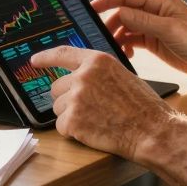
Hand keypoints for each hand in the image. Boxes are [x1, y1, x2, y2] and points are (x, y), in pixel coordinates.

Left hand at [31, 46, 174, 161]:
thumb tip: (78, 76)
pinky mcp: (73, 120)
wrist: (152, 130)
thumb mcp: (121, 75)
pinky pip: (61, 126)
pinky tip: (93, 131)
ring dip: (71, 116)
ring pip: (57, 108)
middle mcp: (83, 76)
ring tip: (96, 120)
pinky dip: (72, 132)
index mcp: (97, 60)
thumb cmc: (143, 105)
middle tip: (89, 109)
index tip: (34, 60)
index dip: (46, 57)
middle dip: (67, 99)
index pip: (63, 53)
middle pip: (56, 87)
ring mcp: (76, 98)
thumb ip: (97, 72)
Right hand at [91, 0, 186, 77]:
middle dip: (110, 23)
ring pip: (126, 26)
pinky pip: (133, 38)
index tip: (91, 8)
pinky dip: (126, 45)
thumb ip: (142, 20)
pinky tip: (126, 54)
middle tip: (100, 37)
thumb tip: (119, 12)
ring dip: (117, 36)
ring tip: (113, 48)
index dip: (106, 0)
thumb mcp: (168, 29)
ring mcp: (153, 24)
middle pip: (123, 11)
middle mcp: (154, 9)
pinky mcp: (154, 39)